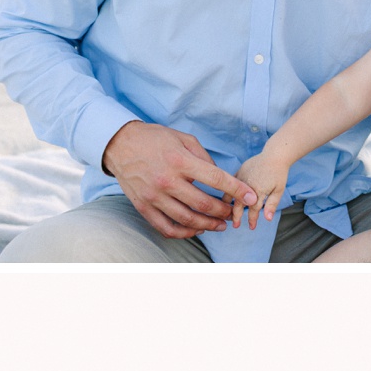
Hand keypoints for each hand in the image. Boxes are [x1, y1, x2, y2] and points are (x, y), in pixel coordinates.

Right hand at [103, 122, 257, 238]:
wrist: (119, 144)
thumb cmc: (154, 139)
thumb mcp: (183, 138)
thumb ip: (203, 157)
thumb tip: (220, 177)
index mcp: (180, 160)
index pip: (216, 179)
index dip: (237, 190)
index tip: (251, 197)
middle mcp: (167, 180)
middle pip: (203, 204)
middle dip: (224, 211)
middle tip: (233, 213)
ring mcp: (154, 196)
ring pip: (187, 219)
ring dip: (208, 224)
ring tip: (219, 224)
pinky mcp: (143, 206)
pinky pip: (166, 227)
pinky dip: (184, 232)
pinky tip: (196, 229)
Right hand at [232, 151, 287, 228]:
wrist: (275, 155)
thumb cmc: (279, 174)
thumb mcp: (279, 190)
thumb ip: (272, 205)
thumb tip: (268, 219)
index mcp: (259, 190)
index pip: (253, 209)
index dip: (252, 219)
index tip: (252, 227)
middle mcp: (248, 184)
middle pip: (239, 204)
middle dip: (237, 216)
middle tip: (236, 226)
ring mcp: (241, 177)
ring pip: (231, 193)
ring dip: (228, 205)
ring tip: (226, 213)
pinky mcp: (239, 171)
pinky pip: (230, 183)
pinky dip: (228, 191)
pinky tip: (226, 198)